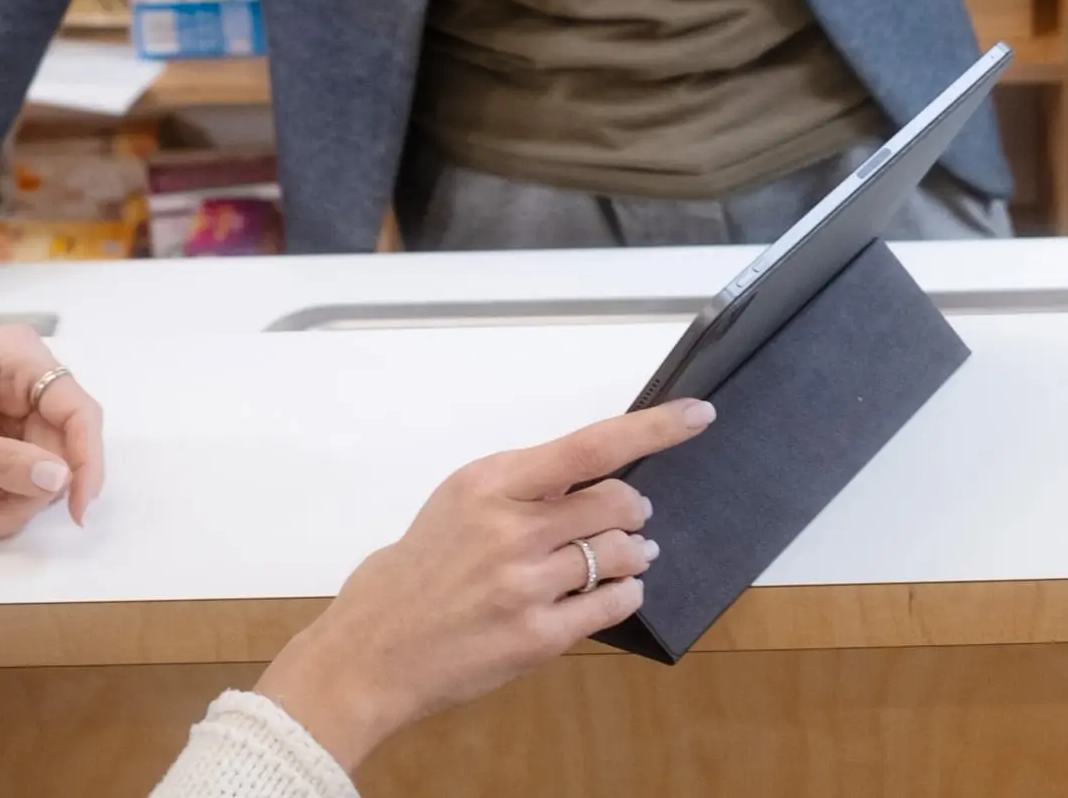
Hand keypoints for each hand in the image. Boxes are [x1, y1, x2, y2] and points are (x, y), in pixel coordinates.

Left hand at [0, 325, 105, 551]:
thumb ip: (2, 462)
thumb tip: (60, 481)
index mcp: (19, 359)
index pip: (76, 411)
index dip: (86, 461)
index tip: (79, 509)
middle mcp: (27, 377)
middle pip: (55, 448)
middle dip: (19, 495)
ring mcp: (14, 403)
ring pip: (36, 465)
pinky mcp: (1, 427)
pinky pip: (13, 468)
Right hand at [255, 397, 715, 771]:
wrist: (369, 653)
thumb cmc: (415, 572)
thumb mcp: (459, 502)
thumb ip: (525, 487)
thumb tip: (594, 476)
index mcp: (492, 484)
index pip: (591, 445)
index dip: (654, 429)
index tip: (698, 416)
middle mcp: (512, 530)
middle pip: (619, 502)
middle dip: (633, 509)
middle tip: (630, 518)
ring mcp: (525, 586)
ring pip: (621, 554)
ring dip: (635, 554)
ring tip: (626, 556)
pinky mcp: (536, 637)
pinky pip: (612, 605)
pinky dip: (625, 594)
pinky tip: (613, 591)